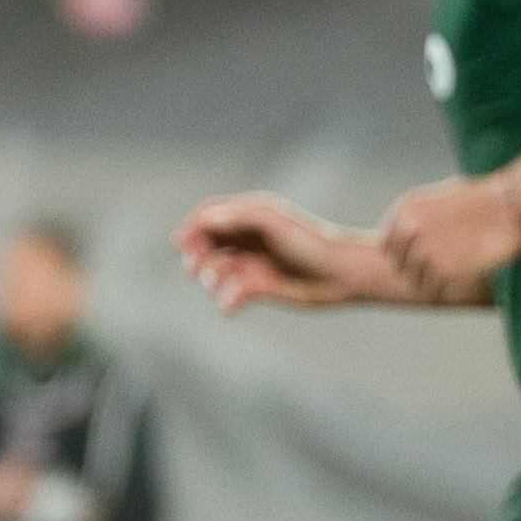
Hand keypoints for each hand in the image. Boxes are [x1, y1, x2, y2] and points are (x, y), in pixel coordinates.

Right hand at [177, 193, 380, 310]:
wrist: (340, 275)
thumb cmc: (310, 243)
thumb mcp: (272, 224)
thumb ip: (239, 218)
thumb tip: (206, 219)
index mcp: (252, 215)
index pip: (211, 215)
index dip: (192, 227)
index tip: (180, 244)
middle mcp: (249, 237)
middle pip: (208, 242)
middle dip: (197, 255)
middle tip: (192, 269)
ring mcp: (254, 262)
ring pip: (217, 269)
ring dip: (210, 277)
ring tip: (215, 284)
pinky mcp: (260, 287)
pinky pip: (232, 294)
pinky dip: (226, 301)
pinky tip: (230, 306)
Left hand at [379, 175, 520, 296]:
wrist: (511, 204)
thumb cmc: (484, 198)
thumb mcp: (441, 195)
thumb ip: (421, 213)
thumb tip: (410, 229)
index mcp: (406, 209)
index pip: (388, 247)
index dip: (404, 255)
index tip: (423, 257)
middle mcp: (410, 229)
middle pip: (400, 267)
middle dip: (417, 270)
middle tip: (442, 268)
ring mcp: (425, 251)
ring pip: (417, 280)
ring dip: (434, 281)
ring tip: (457, 272)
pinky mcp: (444, 271)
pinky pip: (435, 290)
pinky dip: (448, 288)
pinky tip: (464, 278)